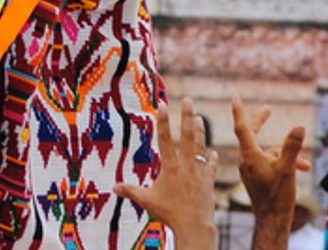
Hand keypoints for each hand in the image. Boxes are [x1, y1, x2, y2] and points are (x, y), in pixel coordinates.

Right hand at [113, 97, 216, 249]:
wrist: (195, 227)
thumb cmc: (170, 214)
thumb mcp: (147, 201)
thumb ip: (130, 191)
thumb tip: (113, 187)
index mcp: (171, 167)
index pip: (166, 139)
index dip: (164, 121)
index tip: (163, 105)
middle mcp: (186, 166)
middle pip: (187, 136)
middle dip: (187, 116)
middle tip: (189, 100)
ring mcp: (199, 173)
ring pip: (200, 147)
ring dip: (200, 132)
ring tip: (199, 118)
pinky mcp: (208, 183)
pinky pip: (210, 167)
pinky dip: (212, 159)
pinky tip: (214, 152)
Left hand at [231, 96, 307, 236]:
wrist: (272, 220)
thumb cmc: (277, 196)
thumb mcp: (287, 169)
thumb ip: (291, 147)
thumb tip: (299, 126)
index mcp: (249, 155)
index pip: (242, 127)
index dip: (239, 110)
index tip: (235, 96)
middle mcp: (246, 160)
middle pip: (251, 135)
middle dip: (261, 123)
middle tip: (268, 110)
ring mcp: (250, 169)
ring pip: (268, 153)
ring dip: (287, 155)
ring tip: (306, 167)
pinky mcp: (256, 177)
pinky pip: (269, 163)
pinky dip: (283, 164)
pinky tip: (301, 170)